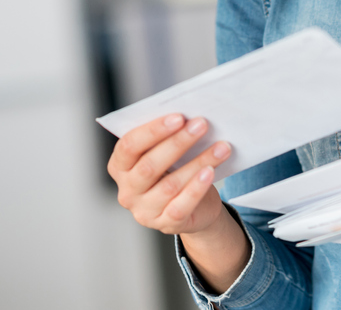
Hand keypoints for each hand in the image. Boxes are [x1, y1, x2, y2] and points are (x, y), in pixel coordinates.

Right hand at [108, 113, 231, 234]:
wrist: (194, 208)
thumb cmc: (175, 170)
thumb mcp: (165, 154)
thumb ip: (166, 137)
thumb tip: (188, 117)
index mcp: (120, 167)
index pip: (129, 146)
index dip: (153, 130)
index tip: (178, 116)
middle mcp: (127, 191)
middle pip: (149, 165)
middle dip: (178, 143)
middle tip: (201, 124)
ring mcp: (144, 211)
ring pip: (170, 185)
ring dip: (198, 162)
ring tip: (220, 147)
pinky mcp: (166, 225)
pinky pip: (181, 206)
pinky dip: (197, 188)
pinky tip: (210, 172)